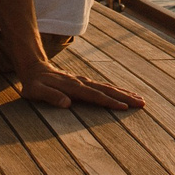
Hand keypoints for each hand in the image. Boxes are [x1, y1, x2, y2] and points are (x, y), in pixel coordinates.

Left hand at [14, 55, 144, 111]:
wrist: (33, 67)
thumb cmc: (33, 83)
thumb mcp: (35, 91)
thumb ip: (50, 96)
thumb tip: (67, 104)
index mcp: (72, 87)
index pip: (94, 96)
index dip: (109, 102)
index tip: (124, 107)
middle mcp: (81, 83)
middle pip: (107, 90)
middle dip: (125, 97)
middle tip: (141, 103)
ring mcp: (84, 82)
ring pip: (107, 88)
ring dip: (124, 93)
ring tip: (139, 99)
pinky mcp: (84, 83)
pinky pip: (103, 87)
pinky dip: (115, 91)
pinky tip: (123, 95)